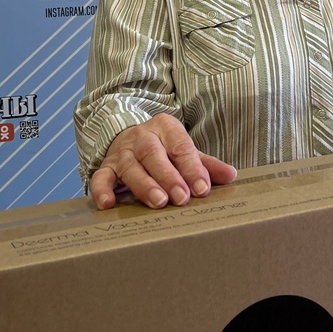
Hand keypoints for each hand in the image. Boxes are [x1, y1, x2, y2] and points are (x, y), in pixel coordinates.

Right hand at [89, 113, 236, 209]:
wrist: (130, 138)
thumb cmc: (164, 149)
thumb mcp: (185, 151)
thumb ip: (205, 164)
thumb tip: (231, 175)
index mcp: (166, 127)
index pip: (180, 146)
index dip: (192, 168)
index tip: (202, 188)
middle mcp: (142, 136)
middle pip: (153, 153)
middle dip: (168, 176)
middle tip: (181, 198)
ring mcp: (122, 151)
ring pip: (130, 165)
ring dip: (144, 185)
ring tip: (158, 202)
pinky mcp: (106, 166)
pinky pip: (101, 176)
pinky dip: (102, 190)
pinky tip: (108, 204)